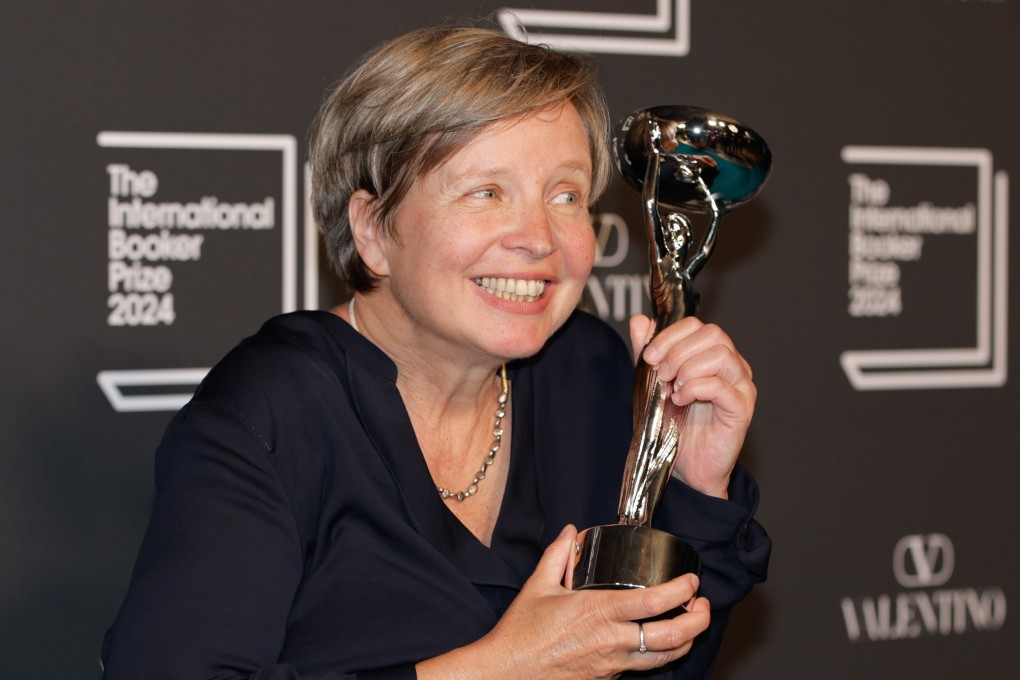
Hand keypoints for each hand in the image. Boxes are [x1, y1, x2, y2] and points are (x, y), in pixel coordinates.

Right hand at [416, 526, 708, 679]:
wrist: (507, 672)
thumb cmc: (521, 632)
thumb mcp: (538, 585)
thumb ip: (558, 555)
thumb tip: (570, 531)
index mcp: (598, 611)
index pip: (654, 602)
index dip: (681, 591)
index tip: (691, 581)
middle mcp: (611, 640)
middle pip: (670, 637)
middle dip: (697, 622)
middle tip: (703, 606)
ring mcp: (612, 663)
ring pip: (662, 659)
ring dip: (685, 642)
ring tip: (691, 625)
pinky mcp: (606, 678)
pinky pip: (640, 668)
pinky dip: (657, 655)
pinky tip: (658, 643)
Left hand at [630, 315, 755, 498]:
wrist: (688, 468)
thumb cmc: (675, 427)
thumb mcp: (654, 384)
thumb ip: (650, 353)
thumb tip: (640, 321)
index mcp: (712, 356)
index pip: (697, 326)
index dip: (670, 335)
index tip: (649, 356)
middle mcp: (733, 366)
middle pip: (713, 335)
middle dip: (678, 350)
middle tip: (660, 374)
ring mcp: (741, 387)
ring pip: (721, 355)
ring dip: (688, 368)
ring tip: (672, 389)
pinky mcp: (742, 409)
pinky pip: (722, 386)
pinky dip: (695, 389)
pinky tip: (680, 400)